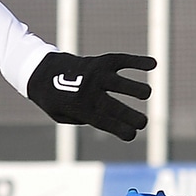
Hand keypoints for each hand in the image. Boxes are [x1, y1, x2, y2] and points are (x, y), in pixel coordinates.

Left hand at [27, 51, 153, 140]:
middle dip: (129, 115)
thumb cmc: (56, 100)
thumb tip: (111, 118)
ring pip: (118, 81)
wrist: (42, 71)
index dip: (118, 128)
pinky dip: (137, 61)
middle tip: (144, 123)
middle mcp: (88, 90)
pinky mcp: (101, 61)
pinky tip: (153, 64)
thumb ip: (85, 119)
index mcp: (79, 108)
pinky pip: (122, 60)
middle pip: (112, 105)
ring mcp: (95, 74)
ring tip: (147, 93)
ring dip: (134, 87)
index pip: (102, 121)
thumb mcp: (63, 116)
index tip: (132, 134)